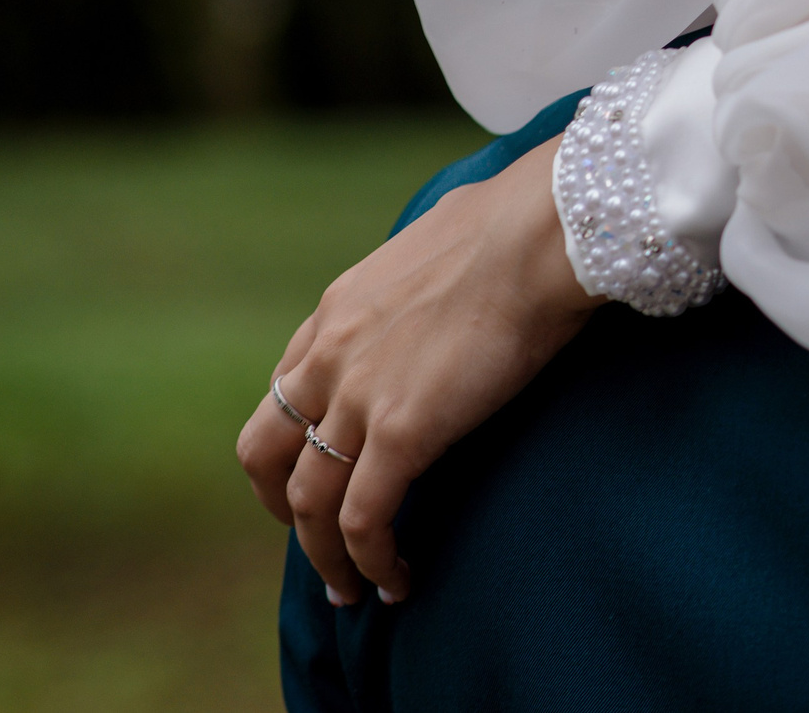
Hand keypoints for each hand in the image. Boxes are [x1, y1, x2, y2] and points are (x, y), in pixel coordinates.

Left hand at [235, 140, 599, 604]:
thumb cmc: (522, 222)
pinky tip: (399, 580)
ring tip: (354, 587)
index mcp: (340, 309)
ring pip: (309, 502)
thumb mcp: (444, 236)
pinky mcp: (402, 433)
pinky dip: (372, 559)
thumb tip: (463, 257)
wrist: (543, 233)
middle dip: (281, 505)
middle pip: (266, 451)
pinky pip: (364, 519)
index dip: (296, 439)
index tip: (322, 467)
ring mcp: (360, 398)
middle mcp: (331, 356)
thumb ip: (430, 268)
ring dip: (325, 555)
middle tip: (313, 538)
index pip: (288, 387)